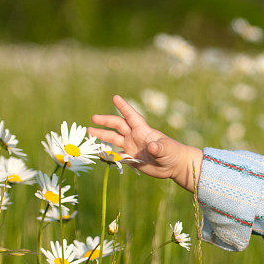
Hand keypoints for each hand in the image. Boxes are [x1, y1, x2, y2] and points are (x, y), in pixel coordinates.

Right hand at [88, 95, 203, 191]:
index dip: (124, 107)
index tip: (115, 97)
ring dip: (102, 135)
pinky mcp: (131, 158)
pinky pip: (116, 155)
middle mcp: (135, 137)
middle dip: (106, 121)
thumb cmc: (173, 153)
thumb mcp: (167, 150)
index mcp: (143, 131)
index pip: (132, 116)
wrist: (174, 166)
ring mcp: (132, 147)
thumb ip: (159, 148)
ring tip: (89, 132)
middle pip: (118, 126)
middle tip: (93, 118)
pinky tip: (97, 152)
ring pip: (114, 139)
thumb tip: (152, 146)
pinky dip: (107, 154)